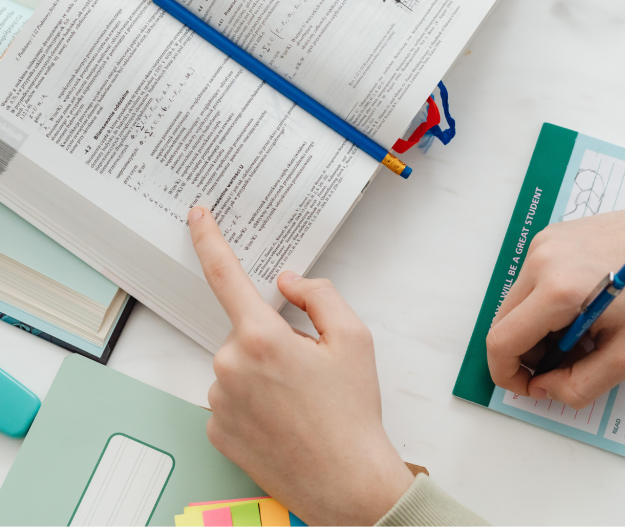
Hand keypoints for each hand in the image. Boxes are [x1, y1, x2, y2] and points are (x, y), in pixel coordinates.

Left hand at [188, 206, 412, 525]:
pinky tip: (283, 418)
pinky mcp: (216, 430)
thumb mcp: (354, 338)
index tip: (197, 215)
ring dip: (264, 372)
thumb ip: (319, 295)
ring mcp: (218, 401)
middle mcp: (229, 367)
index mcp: (261, 338)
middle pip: (247, 331)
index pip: (225, 276)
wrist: (345, 481)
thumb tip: (288, 282)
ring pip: (238, 366)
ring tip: (302, 401)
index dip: (209, 240)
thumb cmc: (352, 412)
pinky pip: (231, 398)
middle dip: (275, 339)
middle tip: (312, 370)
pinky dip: (254, 400)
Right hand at [486, 192, 624, 408]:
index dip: (509, 375)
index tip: (533, 387)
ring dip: (537, 328)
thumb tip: (545, 388)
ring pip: (516, 302)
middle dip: (526, 353)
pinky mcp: (552, 234)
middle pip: (504, 322)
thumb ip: (579, 385)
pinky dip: (545, 303)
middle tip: (566, 363)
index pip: (502, 342)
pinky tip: (582, 307)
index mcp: (557, 290)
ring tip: (582, 334)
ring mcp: (544, 242)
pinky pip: (531, 279)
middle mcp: (541, 260)